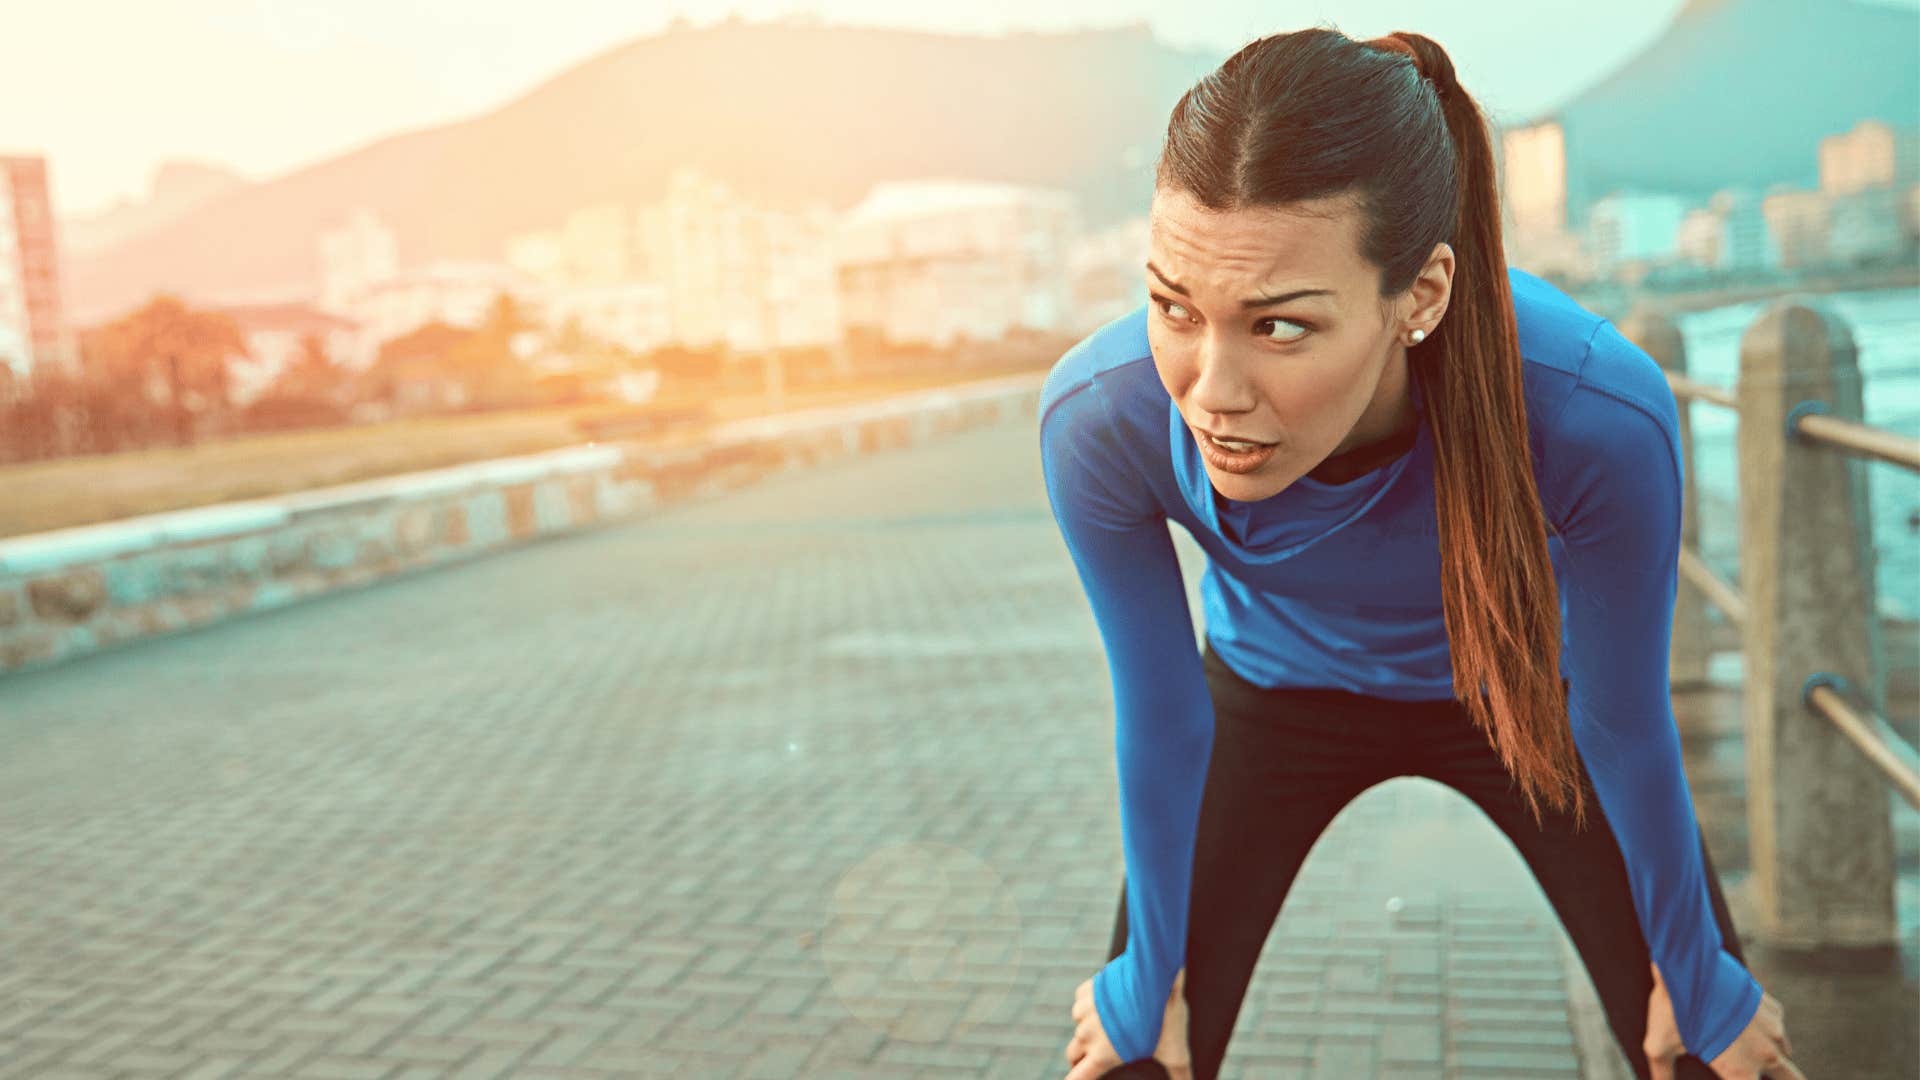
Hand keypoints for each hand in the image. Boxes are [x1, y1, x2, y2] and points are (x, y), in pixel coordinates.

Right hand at [1065, 967, 1191, 1079]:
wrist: (1155, 976)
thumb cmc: (1164, 1018)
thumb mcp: (1174, 1051)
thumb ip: (1180, 1074)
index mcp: (1103, 1055)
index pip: (1076, 1078)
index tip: (1080, 1078)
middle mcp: (1087, 1035)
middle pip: (1073, 1054)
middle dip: (1081, 1057)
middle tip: (1098, 1054)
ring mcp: (1084, 1011)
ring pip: (1079, 1026)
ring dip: (1090, 1027)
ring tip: (1113, 1022)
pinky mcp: (1085, 991)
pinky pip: (1082, 1002)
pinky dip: (1092, 1004)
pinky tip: (1110, 1001)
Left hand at [1645, 961, 1803, 1079]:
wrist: (1690, 965)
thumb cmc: (1673, 1010)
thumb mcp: (1659, 1047)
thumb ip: (1663, 1072)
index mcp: (1741, 1073)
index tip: (1735, 1075)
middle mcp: (1766, 1055)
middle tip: (1757, 1070)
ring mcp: (1774, 1031)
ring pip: (1785, 1055)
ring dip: (1772, 1057)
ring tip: (1750, 1052)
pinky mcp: (1774, 1009)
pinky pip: (1778, 1028)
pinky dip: (1767, 1031)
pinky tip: (1747, 1025)